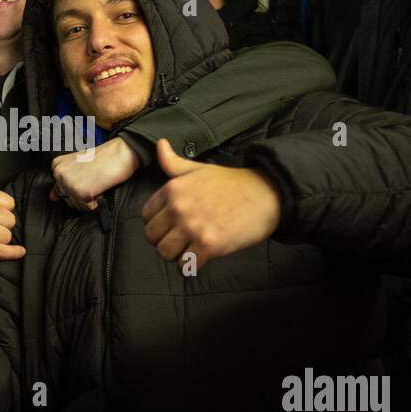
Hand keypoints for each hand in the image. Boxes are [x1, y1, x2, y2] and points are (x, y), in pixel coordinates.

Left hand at [50, 137, 140, 210]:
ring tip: (97, 181)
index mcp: (57, 166)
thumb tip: (52, 198)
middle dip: (83, 195)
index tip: (86, 176)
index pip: (61, 191)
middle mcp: (60, 174)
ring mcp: (70, 183)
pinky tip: (101, 186)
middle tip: (94, 179)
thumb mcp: (78, 167)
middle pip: (69, 200)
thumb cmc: (103, 158)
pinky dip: (98, 201)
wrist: (120, 152)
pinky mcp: (81, 192)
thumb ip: (63, 183)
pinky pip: (88, 208)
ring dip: (91, 199)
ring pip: (78, 206)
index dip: (77, 187)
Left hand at [141, 139, 280, 268]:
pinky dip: (189, 267)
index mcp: (173, 189)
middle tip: (178, 240)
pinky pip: (185, 266)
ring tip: (186, 250)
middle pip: (152, 237)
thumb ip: (174, 162)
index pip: (146, 215)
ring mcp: (193, 227)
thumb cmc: (232, 183)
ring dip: (174, 255)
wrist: (265, 194)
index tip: (168, 225)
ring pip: (165, 253)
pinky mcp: (209, 245)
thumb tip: (159, 144)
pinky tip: (197, 259)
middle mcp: (179, 208)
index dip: (156, 223)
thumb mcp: (198, 168)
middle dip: (163, 241)